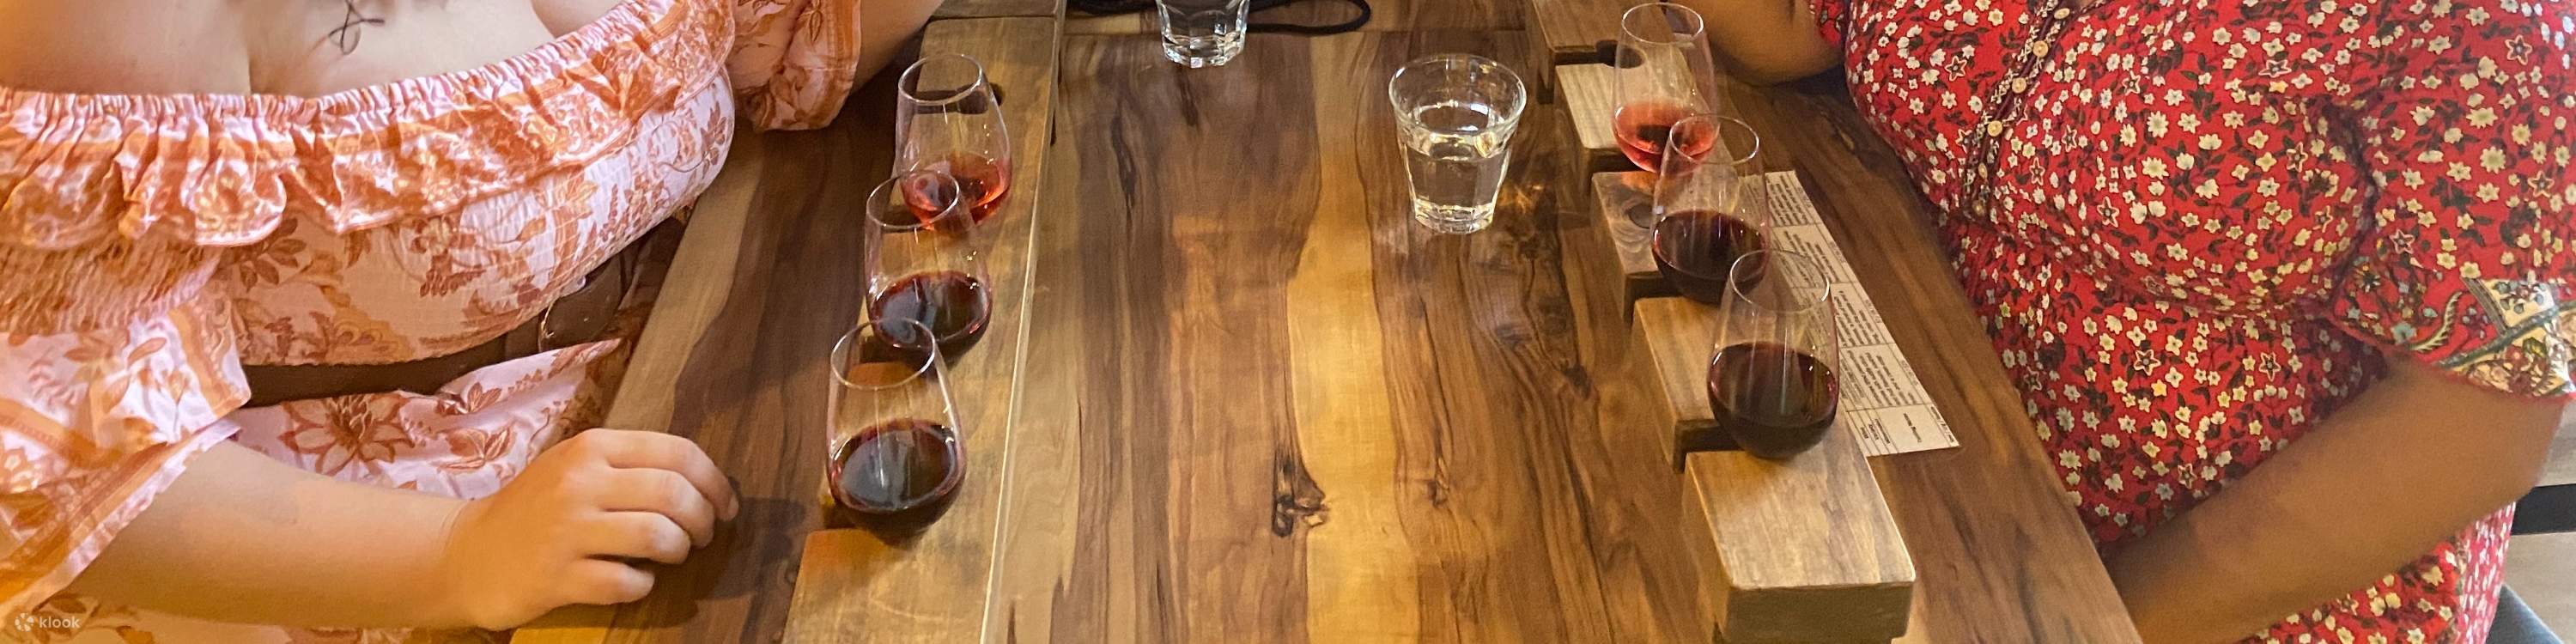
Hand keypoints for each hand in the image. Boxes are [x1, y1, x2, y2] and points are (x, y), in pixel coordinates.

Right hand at [432, 430, 739, 629]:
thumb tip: (703, 482)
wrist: (465, 555)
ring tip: (672, 555)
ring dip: (679, 550)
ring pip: (658, 535)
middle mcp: (579, 483)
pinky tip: (635, 580)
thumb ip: (630, 465)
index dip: (715, 482)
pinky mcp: (556, 577)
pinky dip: (644, 584)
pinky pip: (627, 581)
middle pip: (674, 493)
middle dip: (704, 519)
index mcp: (591, 448)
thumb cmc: (534, 511)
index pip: (677, 452)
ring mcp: (566, 531)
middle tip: (703, 536)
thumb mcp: (575, 468)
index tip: (726, 505)